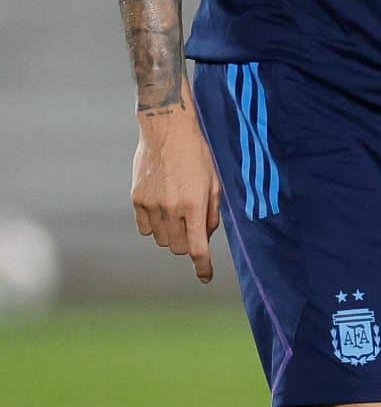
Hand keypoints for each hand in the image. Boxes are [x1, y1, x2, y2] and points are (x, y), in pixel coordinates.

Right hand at [131, 89, 220, 282]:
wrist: (168, 129)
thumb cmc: (200, 153)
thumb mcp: (216, 181)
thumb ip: (213, 211)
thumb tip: (206, 235)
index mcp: (194, 205)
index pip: (198, 247)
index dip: (203, 266)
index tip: (205, 277)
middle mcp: (171, 209)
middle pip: (178, 247)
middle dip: (189, 243)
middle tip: (195, 227)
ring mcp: (151, 205)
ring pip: (161, 239)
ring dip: (172, 234)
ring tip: (179, 212)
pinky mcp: (137, 199)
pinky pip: (144, 228)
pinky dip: (154, 225)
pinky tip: (162, 209)